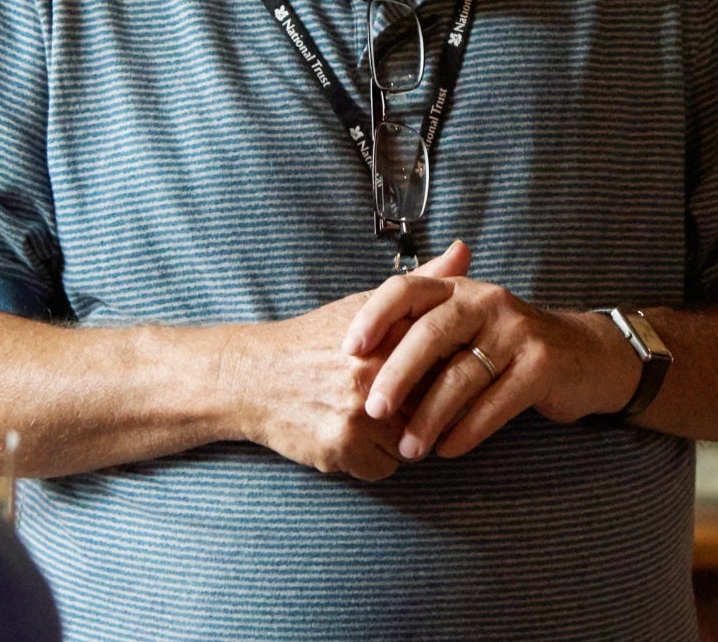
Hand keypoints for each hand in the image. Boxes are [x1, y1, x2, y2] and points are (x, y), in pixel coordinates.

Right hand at [238, 244, 471, 479]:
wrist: (253, 377)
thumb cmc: (315, 339)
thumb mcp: (365, 304)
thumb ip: (422, 283)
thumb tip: (464, 250)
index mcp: (388, 335)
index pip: (450, 361)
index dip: (451, 371)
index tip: (444, 374)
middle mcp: (375, 373)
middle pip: (435, 406)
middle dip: (428, 408)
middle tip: (408, 401)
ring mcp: (359, 413)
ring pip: (414, 443)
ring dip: (402, 438)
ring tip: (376, 417)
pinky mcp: (342, 447)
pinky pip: (385, 467)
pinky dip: (374, 459)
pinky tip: (354, 436)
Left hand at [343, 247, 639, 462]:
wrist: (583, 356)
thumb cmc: (506, 345)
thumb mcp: (465, 325)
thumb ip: (418, 327)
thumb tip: (352, 343)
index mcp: (460, 289)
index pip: (408, 288)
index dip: (375, 315)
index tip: (348, 349)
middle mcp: (488, 301)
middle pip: (431, 332)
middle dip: (397, 374)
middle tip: (372, 410)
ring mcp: (518, 331)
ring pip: (462, 375)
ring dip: (430, 417)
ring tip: (409, 449)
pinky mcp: (542, 365)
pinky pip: (496, 402)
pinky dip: (468, 430)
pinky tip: (448, 449)